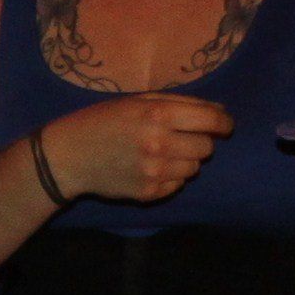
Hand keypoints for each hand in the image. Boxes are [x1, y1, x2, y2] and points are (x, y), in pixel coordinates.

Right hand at [42, 94, 234, 203]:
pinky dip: (171, 177)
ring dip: (186, 159)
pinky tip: (151, 167)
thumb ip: (179, 103)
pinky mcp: (149, 193)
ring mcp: (155, 172)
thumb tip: (220, 111)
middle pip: (206, 147)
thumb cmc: (103, 120)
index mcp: (158, 115)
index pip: (211, 120)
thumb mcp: (138, 101)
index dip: (223, 122)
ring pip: (194, 168)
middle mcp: (159, 144)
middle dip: (200, 140)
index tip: (225, 125)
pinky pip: (178, 185)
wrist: (69, 156)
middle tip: (181, 136)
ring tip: (162, 152)